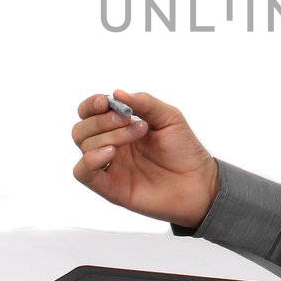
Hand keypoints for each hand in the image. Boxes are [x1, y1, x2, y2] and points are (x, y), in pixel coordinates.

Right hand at [71, 89, 220, 227]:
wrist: (199, 181)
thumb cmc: (184, 149)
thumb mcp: (169, 117)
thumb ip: (144, 103)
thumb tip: (117, 93)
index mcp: (120, 127)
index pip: (89, 113)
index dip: (91, 104)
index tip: (106, 102)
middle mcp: (110, 145)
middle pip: (81, 129)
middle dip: (102, 120)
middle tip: (130, 120)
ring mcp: (109, 166)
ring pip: (84, 146)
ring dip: (107, 135)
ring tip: (137, 134)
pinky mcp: (110, 187)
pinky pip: (83, 173)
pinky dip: (90, 159)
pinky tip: (111, 152)